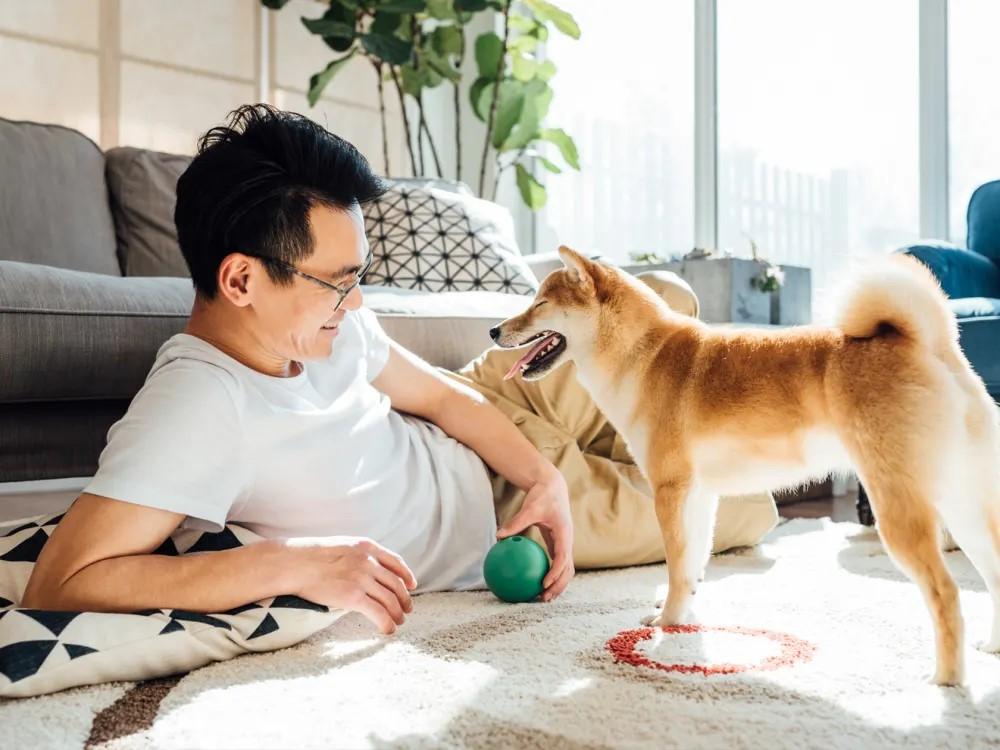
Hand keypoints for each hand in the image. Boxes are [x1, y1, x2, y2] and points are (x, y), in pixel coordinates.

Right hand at [284, 536, 416, 634]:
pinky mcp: (353, 597)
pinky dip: (387, 623)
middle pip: (396, 583)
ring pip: (390, 600)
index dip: (407, 575)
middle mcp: (368, 561)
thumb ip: (358, 556)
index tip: (412, 585)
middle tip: (407, 610)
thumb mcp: (342, 546)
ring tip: (398, 621)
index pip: (395, 562)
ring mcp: (362, 579)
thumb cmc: (310, 556)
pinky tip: (388, 630)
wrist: (294, 563)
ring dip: (397, 613)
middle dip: (404, 599)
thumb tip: (367, 571)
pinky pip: (378, 613)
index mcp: (366, 546)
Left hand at [497, 466, 574, 600]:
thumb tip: (498, 536)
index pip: (562, 558)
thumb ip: (516, 522)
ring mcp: (565, 544)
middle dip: (558, 586)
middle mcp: (568, 541)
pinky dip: (550, 574)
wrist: (553, 487)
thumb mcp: (529, 508)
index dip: (555, 573)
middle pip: (568, 570)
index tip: (544, 584)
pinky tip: (535, 582)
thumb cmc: (542, 496)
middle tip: (543, 598)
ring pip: (565, 569)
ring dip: (557, 585)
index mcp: (565, 534)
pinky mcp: (559, 544)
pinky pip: (556, 562)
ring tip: (542, 597)